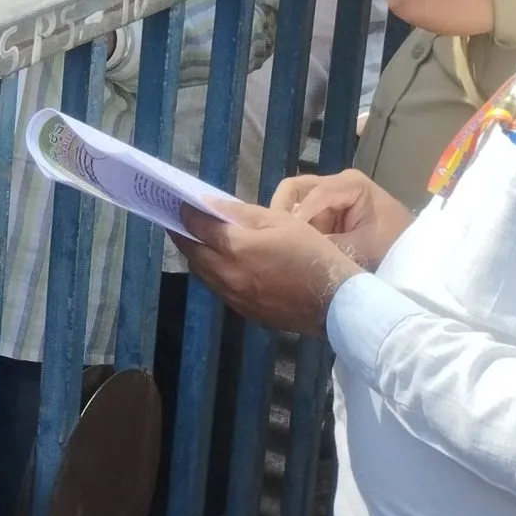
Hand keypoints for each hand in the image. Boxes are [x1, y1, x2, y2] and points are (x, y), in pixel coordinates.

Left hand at [171, 202, 364, 336]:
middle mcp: (228, 274)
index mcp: (236, 248)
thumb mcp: (281, 221)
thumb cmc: (311, 253)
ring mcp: (235, 296)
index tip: (180, 205)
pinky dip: (212, 274)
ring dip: (196, 257)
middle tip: (180, 222)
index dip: (187, 214)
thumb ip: (241, 213)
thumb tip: (210, 205)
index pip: (199, 228)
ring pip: (203, 274)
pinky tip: (219, 264)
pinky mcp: (245, 311)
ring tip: (196, 241)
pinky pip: (218, 289)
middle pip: (193, 253)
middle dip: (184, 236)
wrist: (335, 301)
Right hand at [270, 169, 414, 270]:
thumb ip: (328, 247)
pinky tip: (284, 244)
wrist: (414, 256)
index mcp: (350, 184)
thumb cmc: (393, 247)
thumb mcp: (362, 249)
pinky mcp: (325, 213)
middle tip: (271, 235)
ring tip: (276, 242)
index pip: (314, 194)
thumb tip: (295, 250)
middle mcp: (336, 184)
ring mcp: (329, 197)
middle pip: (295, 188)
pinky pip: (300, 215)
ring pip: (293, 201)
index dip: (297, 215)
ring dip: (284, 220)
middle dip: (281, 210)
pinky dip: (291, 228)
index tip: (284, 237)